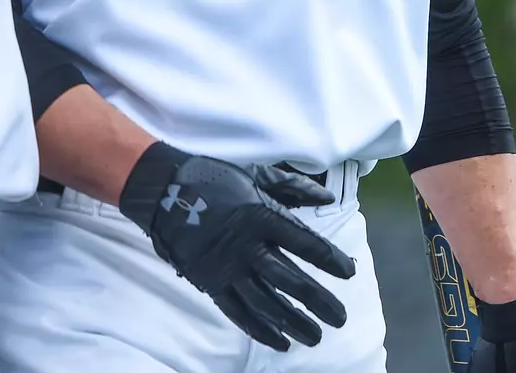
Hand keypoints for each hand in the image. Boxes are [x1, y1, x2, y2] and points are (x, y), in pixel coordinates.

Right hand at [119, 143, 356, 350]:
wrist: (165, 193)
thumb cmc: (216, 179)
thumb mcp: (257, 175)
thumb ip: (294, 187)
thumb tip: (328, 196)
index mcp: (262, 216)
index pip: (305, 243)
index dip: (330, 260)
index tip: (349, 273)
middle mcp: (248, 248)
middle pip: (290, 281)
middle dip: (318, 301)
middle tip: (340, 318)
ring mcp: (228, 269)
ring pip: (266, 303)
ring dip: (293, 322)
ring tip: (315, 336)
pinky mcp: (211, 284)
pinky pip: (238, 312)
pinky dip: (259, 329)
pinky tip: (279, 341)